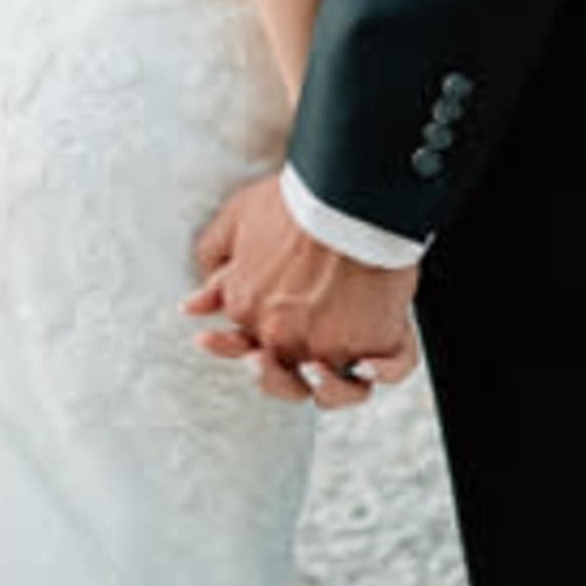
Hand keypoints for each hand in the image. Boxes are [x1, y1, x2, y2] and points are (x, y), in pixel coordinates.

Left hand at [183, 173, 420, 410]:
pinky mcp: (379, 339)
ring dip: (330, 388)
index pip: (238, 346)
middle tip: (281, 360)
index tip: (241, 344)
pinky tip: (372, 363)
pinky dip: (384, 370)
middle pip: (282, 378)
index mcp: (251, 312)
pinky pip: (392, 369)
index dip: (233, 346)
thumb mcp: (236, 219)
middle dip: (275, 375)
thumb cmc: (294, 203)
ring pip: (335, 390)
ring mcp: (334, 345)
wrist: (346, 194)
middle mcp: (289, 338)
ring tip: (326, 369)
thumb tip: (194, 302)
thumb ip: (214, 260)